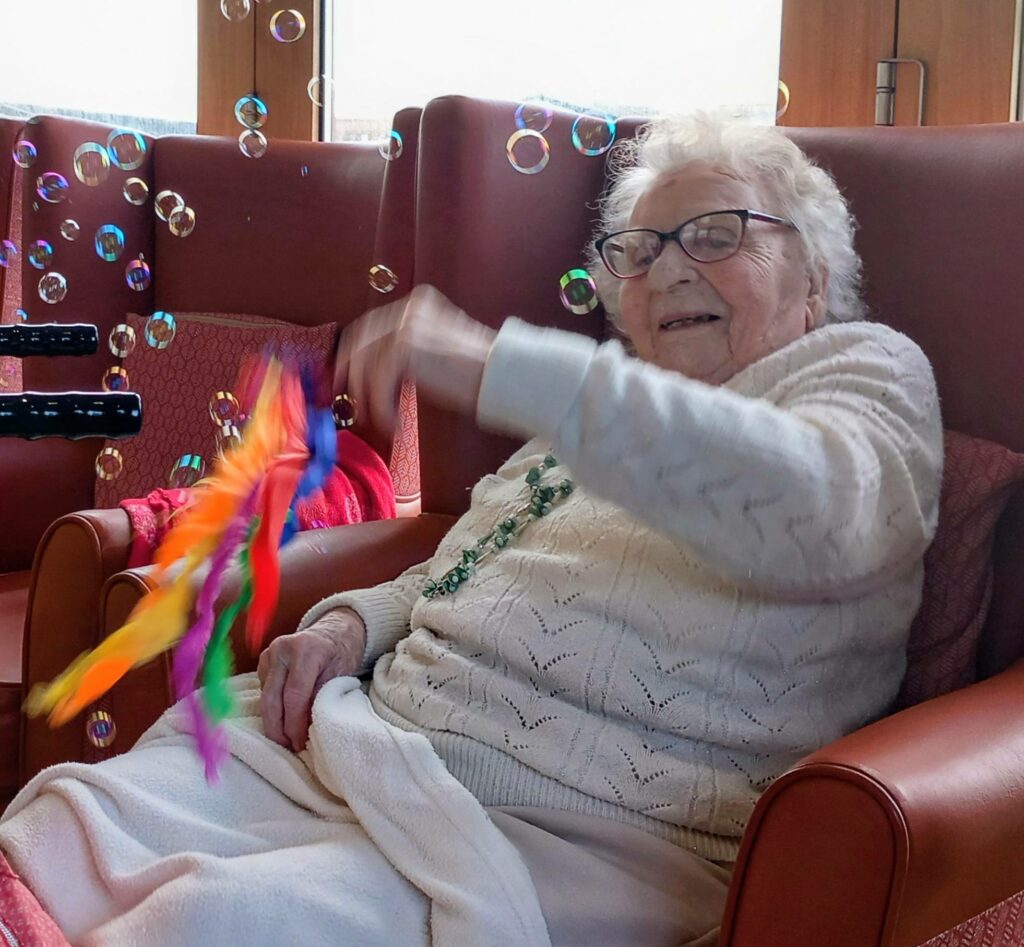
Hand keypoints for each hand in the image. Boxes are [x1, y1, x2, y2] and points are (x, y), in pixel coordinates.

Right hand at [257, 606, 366, 751]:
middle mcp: (282, 650)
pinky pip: (264, 691)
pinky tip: (284, 717)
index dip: (294, 724)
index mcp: (305, 650)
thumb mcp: (341, 674)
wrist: (334, 631)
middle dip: (278, 729)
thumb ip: (322, 697)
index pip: (294, 695)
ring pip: (265, 698)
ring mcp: (269, 653)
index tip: (299, 743)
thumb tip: (306, 727)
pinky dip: (273, 707)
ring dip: (274, 721)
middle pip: (272, 699)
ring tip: (287, 738)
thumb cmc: (341, 653)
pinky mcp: (263, 660)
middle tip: (288, 747)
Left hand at [335, 284, 497, 434]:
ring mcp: (404, 324)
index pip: (371, 327)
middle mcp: (407, 308)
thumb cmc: (478, 373)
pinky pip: (377, 382)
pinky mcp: (404, 347)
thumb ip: (409, 352)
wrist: (500, 374)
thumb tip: (376, 371)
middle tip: (343, 399)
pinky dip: (381, 407)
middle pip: (359, 339)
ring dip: (368, 397)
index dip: (354, 355)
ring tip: (380, 420)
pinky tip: (394, 423)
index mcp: (416, 305)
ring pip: (365, 364)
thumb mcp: (436, 352)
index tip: (344, 379)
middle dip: (347, 372)